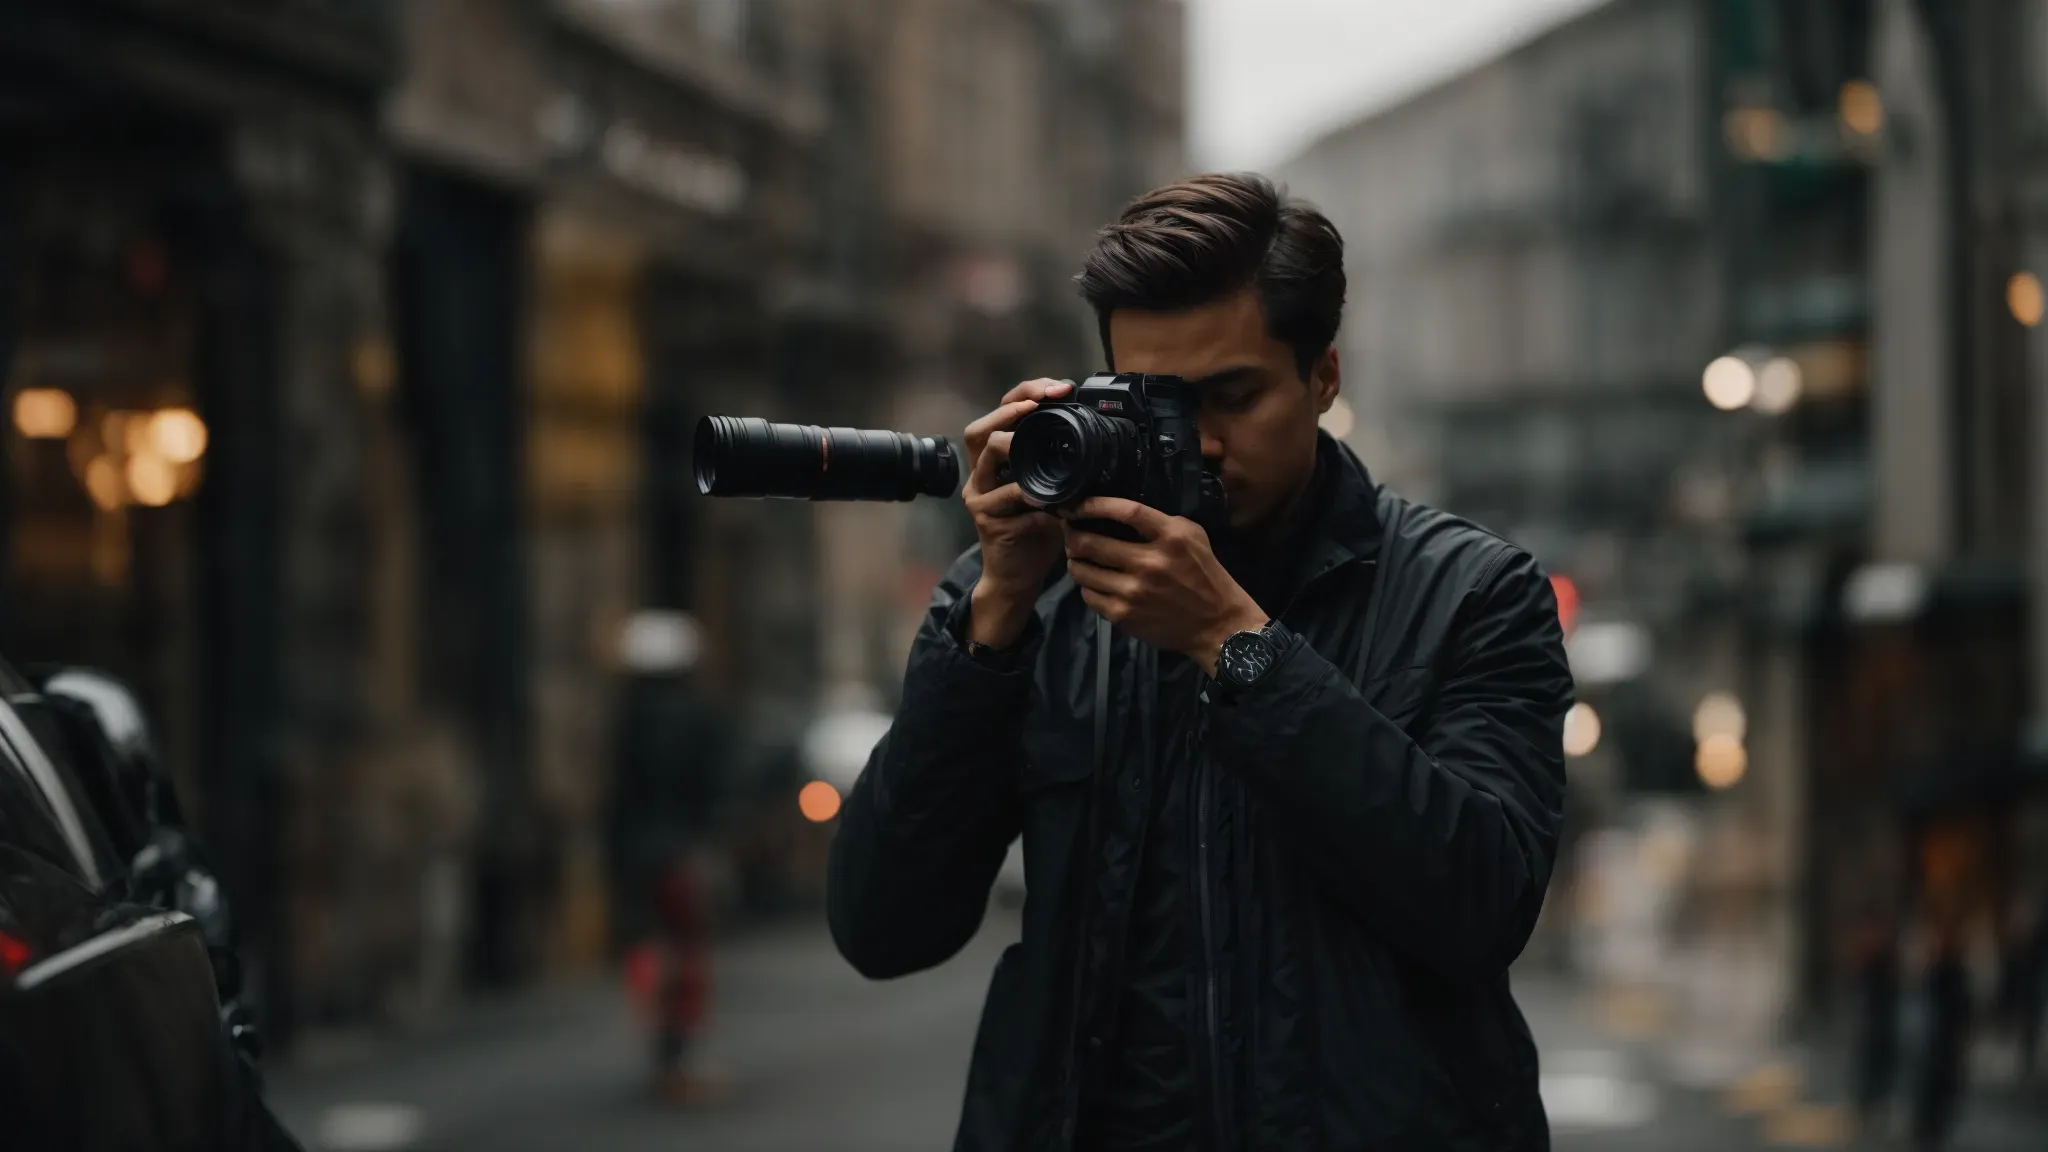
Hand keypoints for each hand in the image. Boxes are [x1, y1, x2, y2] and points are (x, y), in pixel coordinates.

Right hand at [962, 379, 1072, 644]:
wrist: (1018, 575)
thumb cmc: (1038, 530)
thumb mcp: (1055, 491)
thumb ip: (1064, 465)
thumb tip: (1101, 437)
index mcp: (999, 460)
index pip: (1004, 412)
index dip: (1027, 393)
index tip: (1060, 388)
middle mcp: (982, 472)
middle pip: (980, 427)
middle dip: (1010, 410)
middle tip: (1037, 405)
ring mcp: (979, 494)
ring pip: (987, 455)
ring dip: (1013, 445)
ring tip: (1033, 442)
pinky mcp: (985, 518)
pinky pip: (1004, 497)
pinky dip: (1027, 493)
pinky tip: (1048, 496)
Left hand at [1060, 497, 1268, 674]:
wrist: (1216, 623)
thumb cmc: (1204, 574)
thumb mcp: (1193, 536)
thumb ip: (1161, 522)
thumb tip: (1119, 512)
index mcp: (1170, 538)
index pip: (1126, 512)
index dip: (1095, 505)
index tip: (1078, 505)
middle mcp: (1149, 563)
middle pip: (1091, 543)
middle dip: (1072, 535)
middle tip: (1070, 532)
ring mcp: (1133, 592)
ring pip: (1083, 571)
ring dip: (1075, 561)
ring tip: (1078, 557)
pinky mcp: (1124, 615)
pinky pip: (1089, 596)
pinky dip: (1087, 587)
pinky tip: (1095, 583)